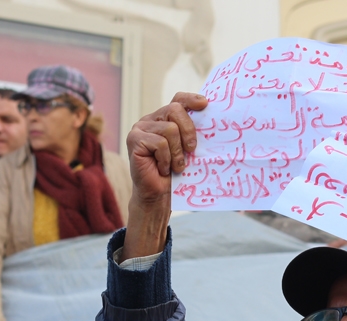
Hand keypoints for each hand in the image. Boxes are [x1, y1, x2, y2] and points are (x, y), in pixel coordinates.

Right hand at [123, 92, 207, 259]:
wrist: (158, 196)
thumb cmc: (175, 174)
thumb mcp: (188, 150)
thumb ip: (193, 134)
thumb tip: (212, 122)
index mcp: (165, 118)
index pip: (178, 100)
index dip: (191, 99)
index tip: (205, 104)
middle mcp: (151, 119)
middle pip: (175, 110)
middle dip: (189, 130)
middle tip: (192, 150)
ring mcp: (140, 128)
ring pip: (169, 129)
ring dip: (177, 152)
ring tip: (175, 166)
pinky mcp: (134, 139)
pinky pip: (160, 143)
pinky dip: (166, 158)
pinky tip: (162, 168)